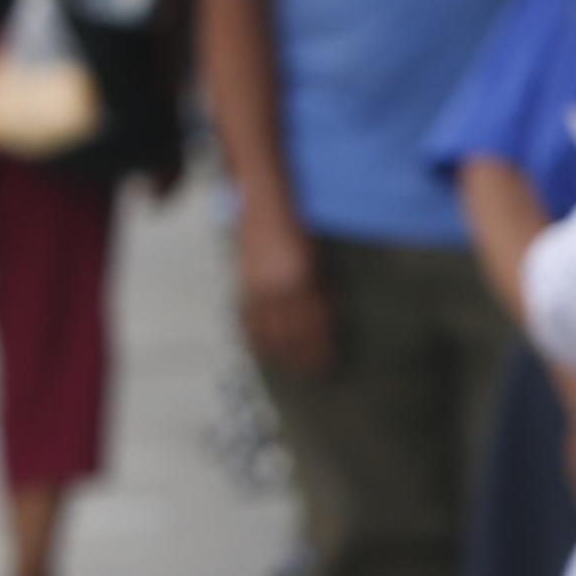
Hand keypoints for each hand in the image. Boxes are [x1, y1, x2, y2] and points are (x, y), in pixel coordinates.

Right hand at [235, 197, 337, 378]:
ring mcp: (258, 286)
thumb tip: (330, 316)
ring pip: (267, 329)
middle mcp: (279, 288)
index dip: (320, 349)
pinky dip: (254, 333)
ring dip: (277, 351)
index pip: (314, 327)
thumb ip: (323, 288)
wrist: (266, 203)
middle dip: (301, 356)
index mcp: (303, 282)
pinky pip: (248, 316)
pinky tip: (260, 344)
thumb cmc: (300, 227)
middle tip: (310, 372)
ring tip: (285, 366)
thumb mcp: (319, 259)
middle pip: (291, 335)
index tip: (327, 364)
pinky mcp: (244, 282)